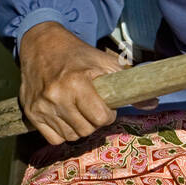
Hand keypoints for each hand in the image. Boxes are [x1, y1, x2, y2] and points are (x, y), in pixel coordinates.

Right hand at [18, 22, 122, 144]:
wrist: (41, 45)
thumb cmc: (77, 55)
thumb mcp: (105, 63)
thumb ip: (129, 85)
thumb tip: (154, 103)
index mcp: (76, 81)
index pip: (101, 118)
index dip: (107, 114)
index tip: (104, 105)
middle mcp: (56, 95)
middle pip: (87, 130)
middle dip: (94, 121)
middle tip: (91, 106)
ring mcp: (42, 106)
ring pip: (71, 136)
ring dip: (79, 127)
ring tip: (77, 109)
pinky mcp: (31, 113)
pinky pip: (54, 139)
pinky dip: (62, 132)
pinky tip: (64, 116)